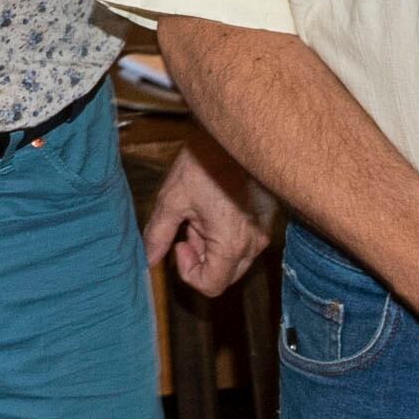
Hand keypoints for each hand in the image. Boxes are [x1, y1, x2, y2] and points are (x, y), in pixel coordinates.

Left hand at [141, 133, 269, 296]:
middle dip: (201, 261)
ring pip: (236, 261)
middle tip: (188, 232)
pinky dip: (228, 236)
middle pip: (225, 277)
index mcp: (231, 243)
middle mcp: (254, 243)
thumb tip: (148, 259)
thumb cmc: (204, 162)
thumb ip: (158, 235)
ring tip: (201, 217)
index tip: (179, 245)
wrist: (235, 132)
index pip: (211, 285)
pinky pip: (247, 242)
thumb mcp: (172, 199)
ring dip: (214, 248)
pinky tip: (216, 210)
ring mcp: (265, 231)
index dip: (188, 272)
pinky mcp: (269, 220)